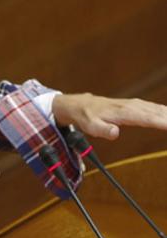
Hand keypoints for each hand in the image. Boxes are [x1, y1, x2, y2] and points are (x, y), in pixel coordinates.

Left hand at [52, 93, 166, 139]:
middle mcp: (131, 106)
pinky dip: (165, 112)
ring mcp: (134, 104)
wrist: (80, 105)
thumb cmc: (86, 117)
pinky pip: (154, 108)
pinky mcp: (135, 105)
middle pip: (157, 112)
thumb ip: (102, 130)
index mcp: (123, 112)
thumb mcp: (90, 126)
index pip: (148, 118)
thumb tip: (115, 132)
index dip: (163, 122)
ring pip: (157, 109)